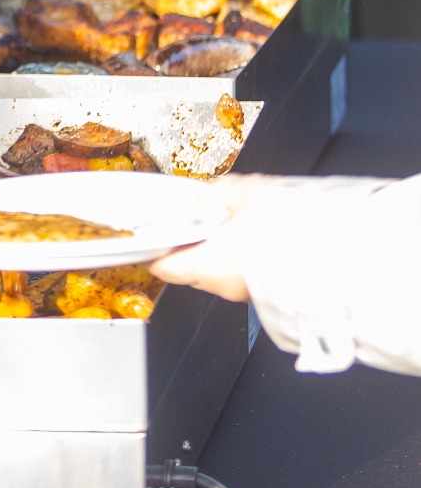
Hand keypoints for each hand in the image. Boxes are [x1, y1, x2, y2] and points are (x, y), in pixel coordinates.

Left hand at [149, 176, 281, 301]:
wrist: (338, 256)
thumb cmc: (292, 229)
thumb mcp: (248, 193)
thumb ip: (219, 193)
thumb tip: (207, 195)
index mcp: (208, 264)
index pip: (162, 265)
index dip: (152, 248)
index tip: (149, 234)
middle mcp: (224, 285)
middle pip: (189, 269)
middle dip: (187, 244)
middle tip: (191, 220)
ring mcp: (247, 294)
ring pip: (218, 272)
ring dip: (217, 250)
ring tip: (228, 223)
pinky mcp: (268, 294)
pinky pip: (242, 276)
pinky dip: (240, 258)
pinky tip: (252, 237)